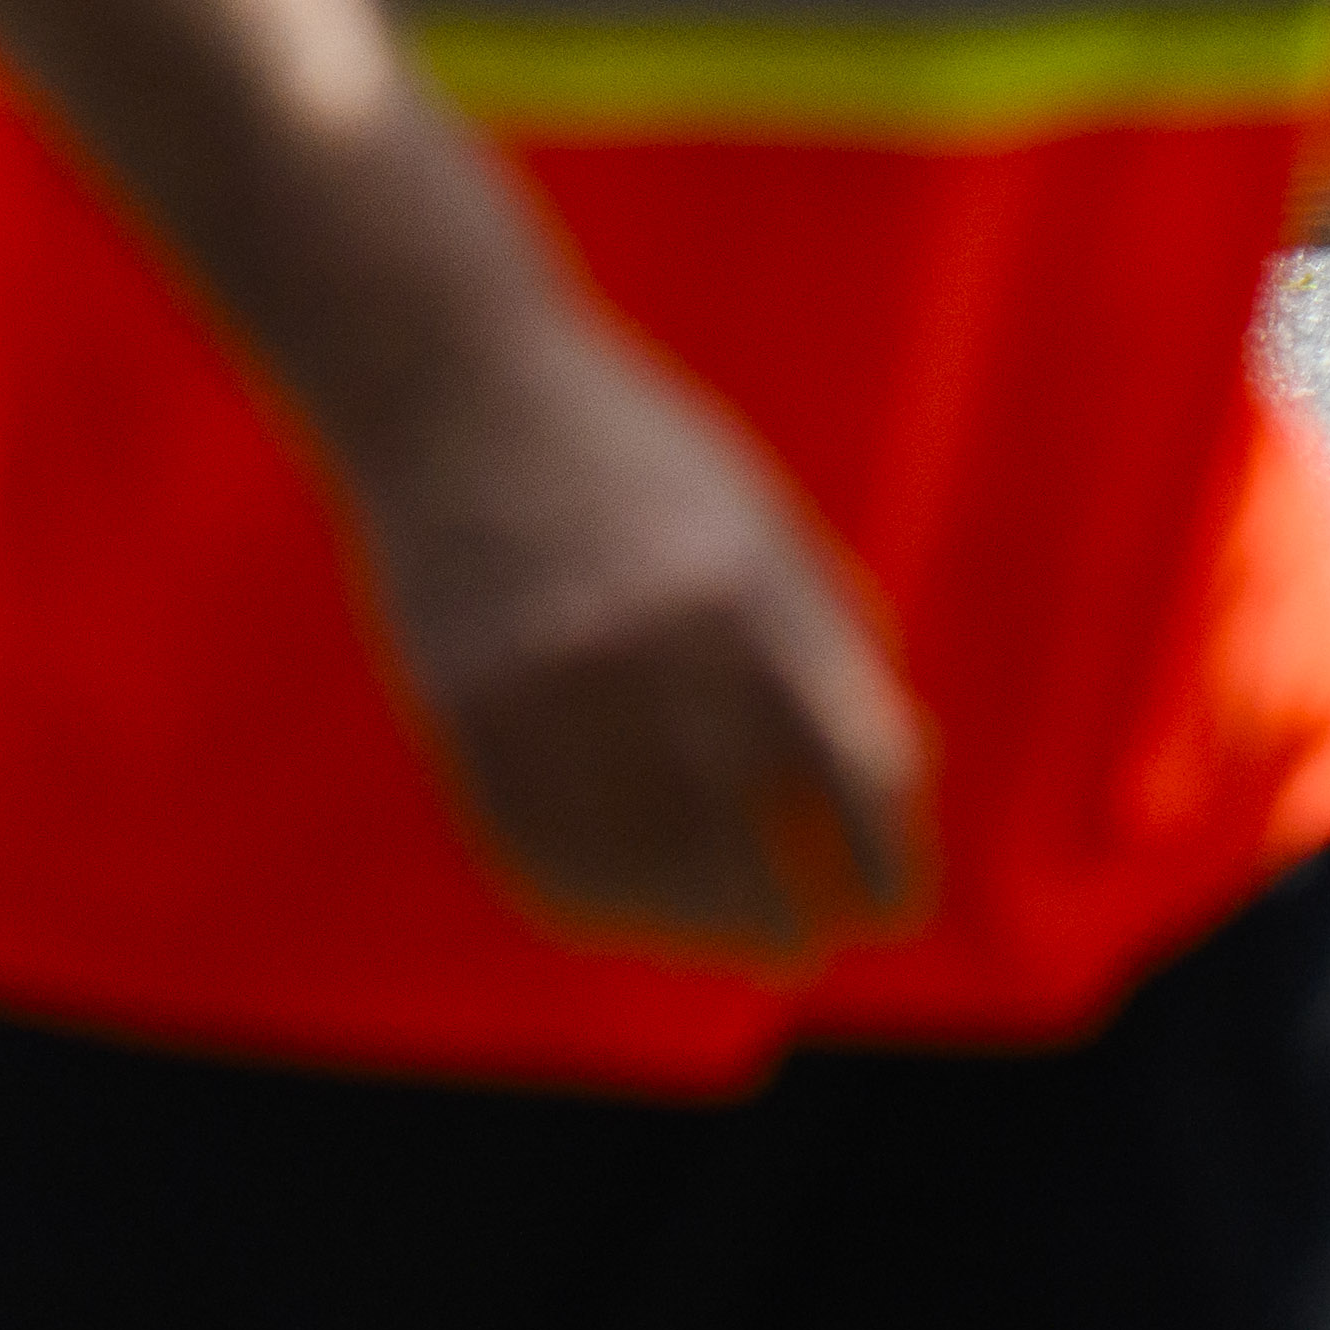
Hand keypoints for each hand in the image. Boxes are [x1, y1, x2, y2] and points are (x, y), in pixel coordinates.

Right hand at [354, 307, 936, 966]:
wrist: (445, 380)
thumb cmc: (625, 451)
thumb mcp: (752, 522)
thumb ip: (821, 643)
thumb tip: (882, 795)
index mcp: (746, 593)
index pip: (852, 777)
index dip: (880, 864)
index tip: (883, 905)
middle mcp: (652, 646)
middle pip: (745, 847)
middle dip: (784, 920)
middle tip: (797, 950)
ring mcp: (546, 678)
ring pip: (635, 864)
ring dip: (684, 924)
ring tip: (712, 940)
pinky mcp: (461, 699)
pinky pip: (531, 842)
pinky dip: (582, 896)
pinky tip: (615, 907)